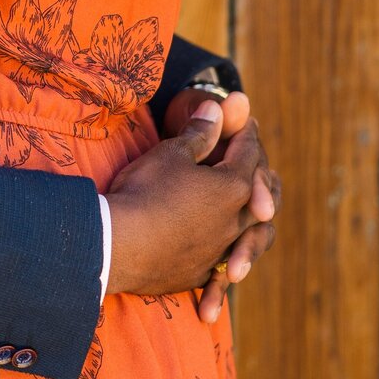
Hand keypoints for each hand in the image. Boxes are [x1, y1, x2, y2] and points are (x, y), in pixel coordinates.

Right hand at [106, 100, 277, 319]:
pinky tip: (218, 271)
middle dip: (259, 179)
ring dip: (250, 230)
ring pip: (247, 238)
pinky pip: (219, 267)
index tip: (239, 121)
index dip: (243, 132)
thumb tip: (218, 106)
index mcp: (235, 186)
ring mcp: (218, 250)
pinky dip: (224, 265)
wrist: (118, 243)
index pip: (248, 152)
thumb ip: (199, 132)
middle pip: (258, 196)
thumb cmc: (145, 190)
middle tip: (258, 172)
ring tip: (252, 225)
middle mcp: (235, 221)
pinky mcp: (198, 273)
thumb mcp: (172, 152)